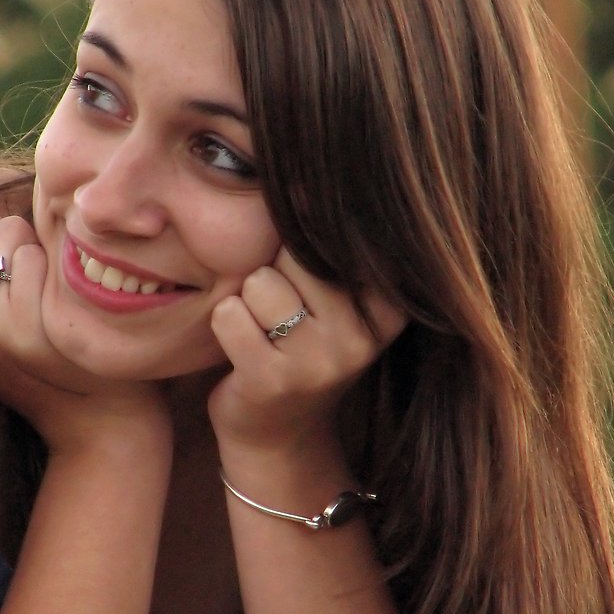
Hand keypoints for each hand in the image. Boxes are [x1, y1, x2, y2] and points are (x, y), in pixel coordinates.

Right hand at [0, 183, 168, 453]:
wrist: (97, 422)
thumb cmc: (50, 358)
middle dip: (4, 230)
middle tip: (26, 276)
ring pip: (3, 232)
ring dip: (32, 245)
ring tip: (45, 288)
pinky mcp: (24, 330)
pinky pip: (32, 257)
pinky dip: (52, 264)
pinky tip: (61, 296)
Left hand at [208, 249, 405, 456]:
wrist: (278, 435)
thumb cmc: (300, 346)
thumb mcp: (334, 299)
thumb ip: (325, 248)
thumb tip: (299, 178)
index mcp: (389, 307)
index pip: (336, 238)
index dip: (305, 246)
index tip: (307, 285)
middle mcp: (362, 335)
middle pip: (296, 254)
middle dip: (276, 273)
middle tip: (285, 314)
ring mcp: (320, 362)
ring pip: (260, 282)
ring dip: (249, 300)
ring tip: (264, 330)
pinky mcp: (272, 381)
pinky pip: (229, 314)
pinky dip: (225, 324)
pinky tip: (243, 348)